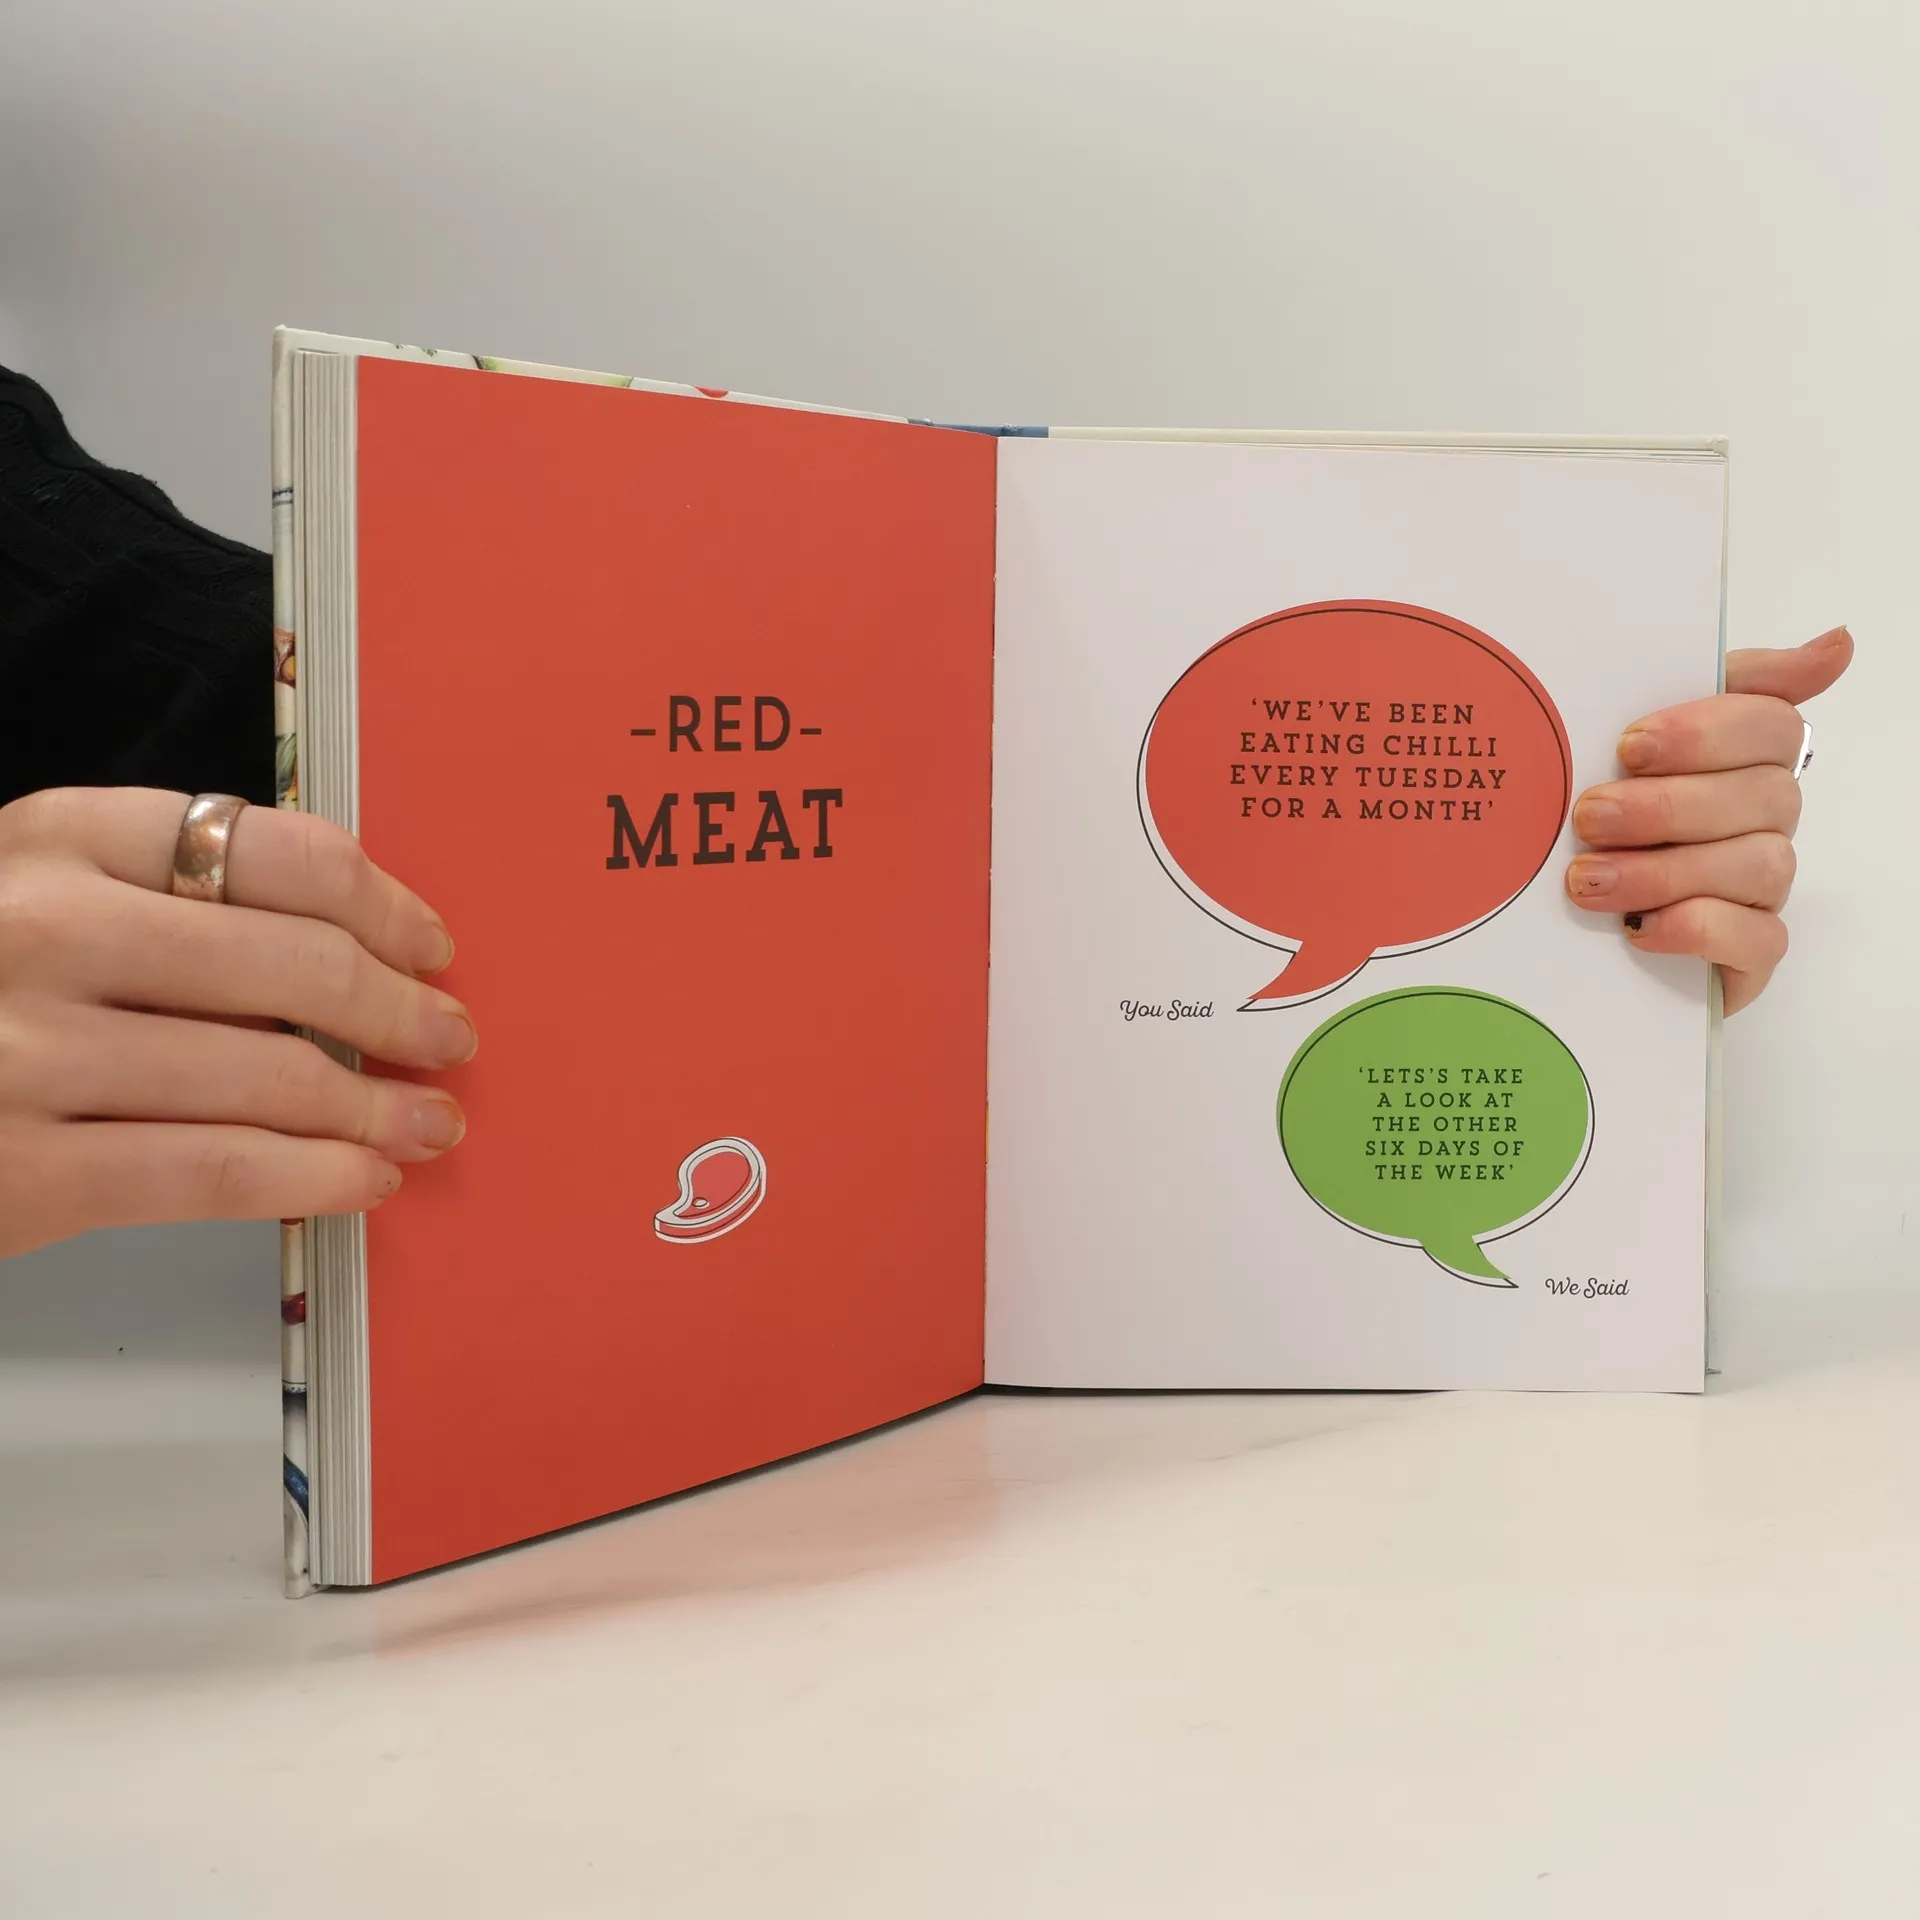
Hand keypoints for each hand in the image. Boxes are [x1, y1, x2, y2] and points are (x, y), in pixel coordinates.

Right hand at [0, 788, 475, 1258]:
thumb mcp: (34, 890)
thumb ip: (167, 890)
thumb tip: (354, 933)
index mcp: (58, 838)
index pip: (279, 852)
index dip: (386, 905)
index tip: (429, 945)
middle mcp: (45, 930)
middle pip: (297, 966)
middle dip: (400, 1010)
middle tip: (448, 1038)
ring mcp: (25, 1054)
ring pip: (271, 1079)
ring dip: (379, 1108)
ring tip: (429, 1122)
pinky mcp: (22, 1172)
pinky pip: (217, 1172)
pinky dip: (316, 1178)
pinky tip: (364, 1180)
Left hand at [1565, 626, 1852, 1013]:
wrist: (1556, 911)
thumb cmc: (1600, 813)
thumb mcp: (1625, 729)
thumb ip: (1722, 682)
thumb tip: (1839, 643)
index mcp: (1743, 757)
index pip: (1772, 725)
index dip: (1706, 734)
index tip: (1630, 746)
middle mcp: (1764, 819)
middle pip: (1764, 796)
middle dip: (1667, 807)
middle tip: (1589, 817)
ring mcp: (1760, 888)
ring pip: (1759, 867)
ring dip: (1667, 872)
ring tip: (1587, 879)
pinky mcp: (1749, 953)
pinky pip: (1759, 940)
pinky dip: (1699, 930)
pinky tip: (1639, 930)